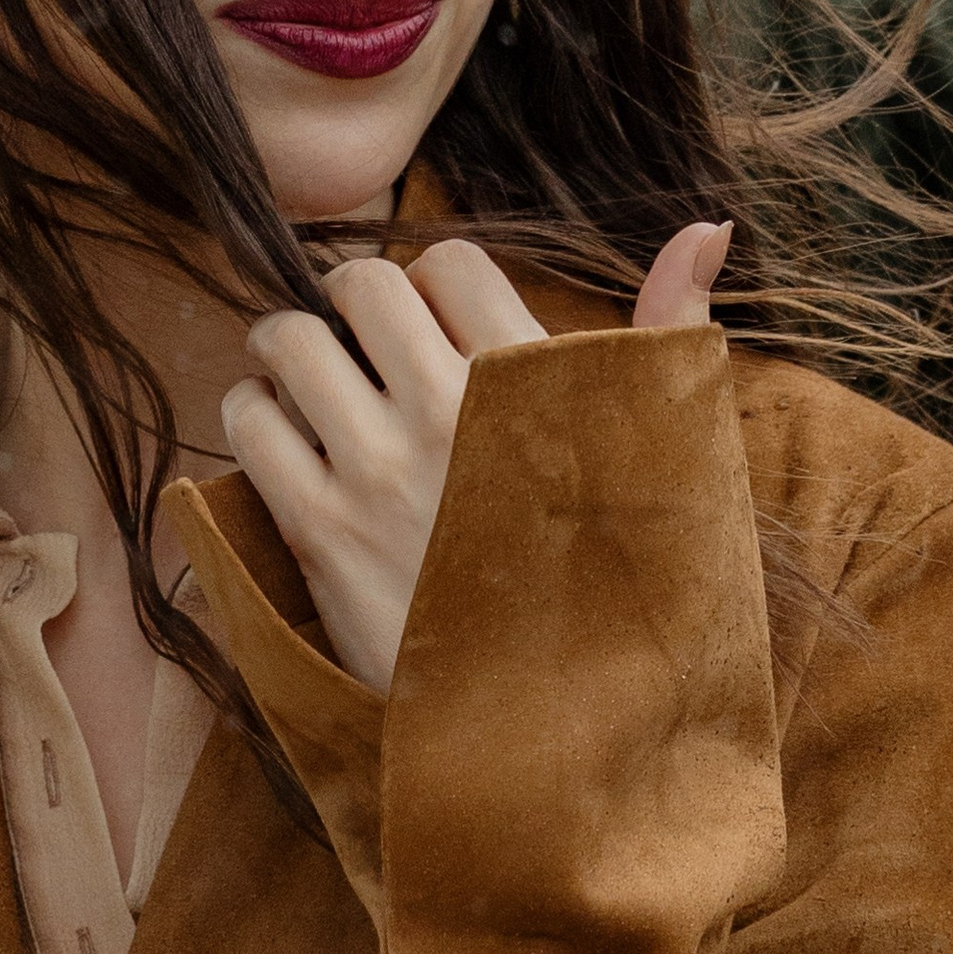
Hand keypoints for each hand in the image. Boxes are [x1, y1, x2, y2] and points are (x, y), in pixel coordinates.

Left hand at [222, 226, 729, 696]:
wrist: (558, 729)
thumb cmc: (620, 587)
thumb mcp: (663, 457)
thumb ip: (664, 333)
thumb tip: (704, 224)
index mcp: (536, 384)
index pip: (450, 261)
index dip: (436, 283)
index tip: (436, 323)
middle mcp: (450, 413)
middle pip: (356, 284)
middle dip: (353, 303)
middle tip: (360, 344)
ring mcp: (375, 474)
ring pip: (287, 341)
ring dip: (291, 352)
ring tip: (313, 386)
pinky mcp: (317, 535)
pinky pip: (248, 423)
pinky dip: (254, 417)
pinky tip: (287, 445)